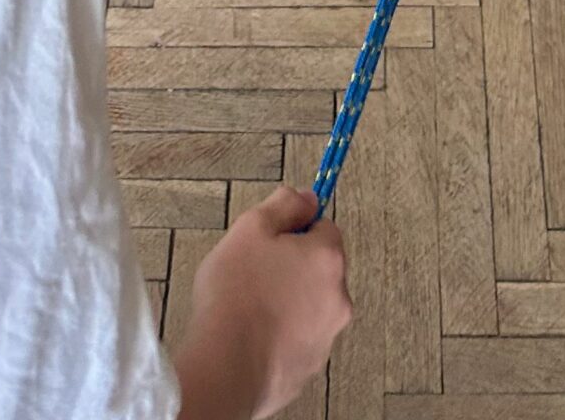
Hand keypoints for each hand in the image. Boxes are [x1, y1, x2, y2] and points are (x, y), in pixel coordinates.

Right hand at [183, 188, 351, 419]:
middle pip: (320, 269)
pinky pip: (298, 339)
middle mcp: (338, 299)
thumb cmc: (236, 295)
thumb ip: (284, 204)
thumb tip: (308, 197)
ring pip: (310, 305)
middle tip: (255, 271)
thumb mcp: (251, 228)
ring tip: (249, 306)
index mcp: (328, 259)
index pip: (325, 227)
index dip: (296, 229)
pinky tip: (252, 334)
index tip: (270, 240)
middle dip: (292, 266)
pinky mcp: (310, 368)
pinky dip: (281, 335)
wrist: (226, 367)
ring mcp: (326, 338)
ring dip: (288, 301)